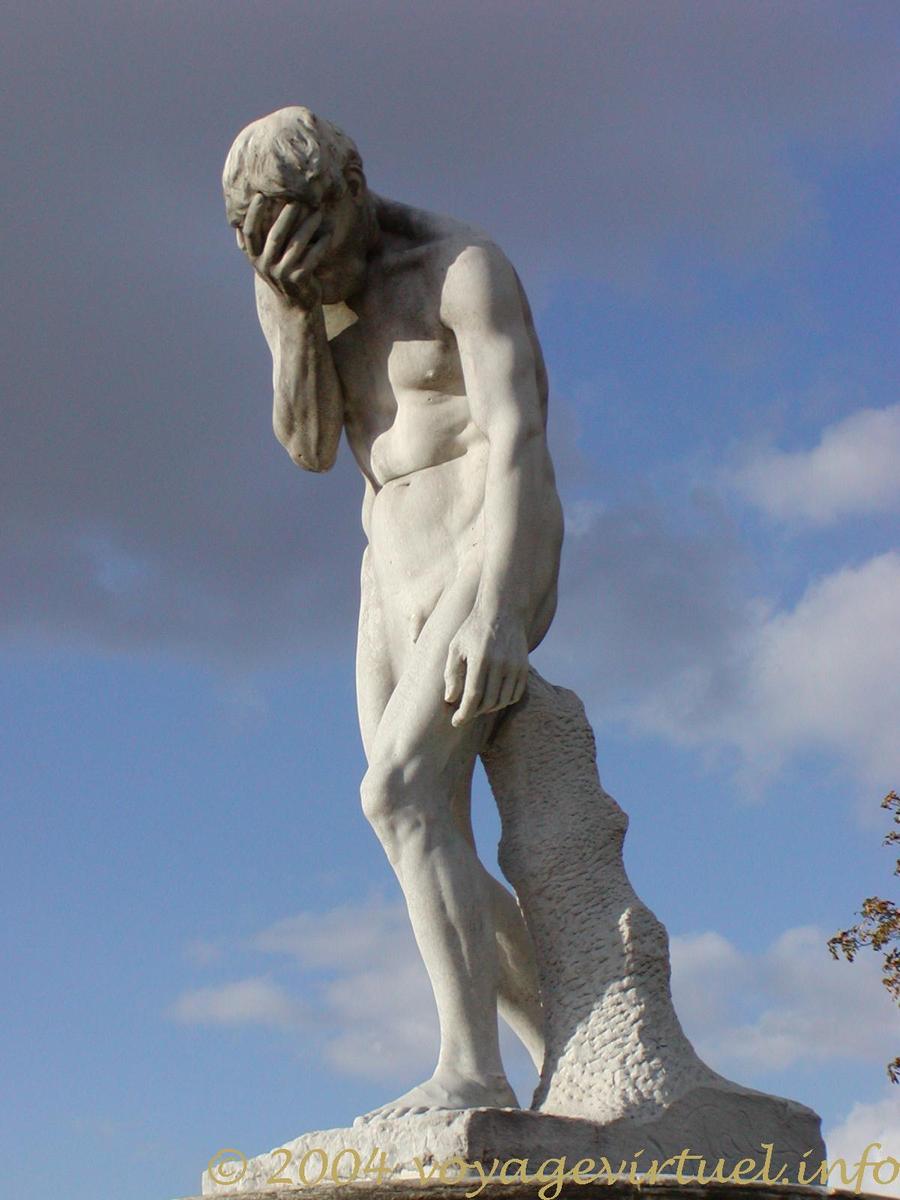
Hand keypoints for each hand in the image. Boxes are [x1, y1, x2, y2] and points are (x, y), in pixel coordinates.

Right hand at [237, 193, 329, 310]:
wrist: (295, 305)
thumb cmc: (279, 273)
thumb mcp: (262, 259)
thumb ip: (252, 241)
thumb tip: (237, 215)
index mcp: (254, 257)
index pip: (250, 233)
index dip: (253, 214)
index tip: (260, 195)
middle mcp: (266, 266)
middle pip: (275, 236)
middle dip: (286, 215)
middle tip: (297, 199)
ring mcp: (283, 274)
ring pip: (296, 245)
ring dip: (308, 226)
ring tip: (318, 212)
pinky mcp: (300, 280)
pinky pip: (312, 257)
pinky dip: (321, 244)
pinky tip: (328, 233)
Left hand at [444, 607, 528, 727]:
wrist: (502, 612)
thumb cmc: (473, 630)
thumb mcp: (456, 648)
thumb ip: (452, 674)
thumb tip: (450, 700)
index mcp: (480, 659)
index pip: (473, 696)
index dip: (464, 713)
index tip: (455, 722)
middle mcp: (500, 664)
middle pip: (488, 702)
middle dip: (474, 712)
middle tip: (465, 713)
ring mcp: (515, 666)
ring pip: (502, 701)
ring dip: (489, 709)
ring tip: (477, 706)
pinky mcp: (524, 667)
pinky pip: (515, 694)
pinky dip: (503, 701)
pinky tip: (493, 698)